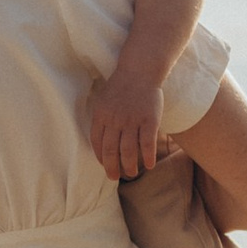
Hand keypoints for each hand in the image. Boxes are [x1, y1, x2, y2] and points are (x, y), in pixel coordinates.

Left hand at [88, 66, 164, 183]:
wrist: (140, 70)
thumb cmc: (121, 86)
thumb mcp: (103, 100)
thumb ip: (101, 119)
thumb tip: (100, 140)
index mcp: (101, 115)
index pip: (97, 142)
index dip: (100, 157)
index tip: (104, 165)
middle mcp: (115, 120)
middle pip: (111, 151)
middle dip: (112, 167)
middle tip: (114, 177)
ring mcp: (132, 120)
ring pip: (128, 151)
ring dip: (129, 166)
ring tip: (131, 174)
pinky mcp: (149, 120)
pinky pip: (147, 144)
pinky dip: (148, 157)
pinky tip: (149, 165)